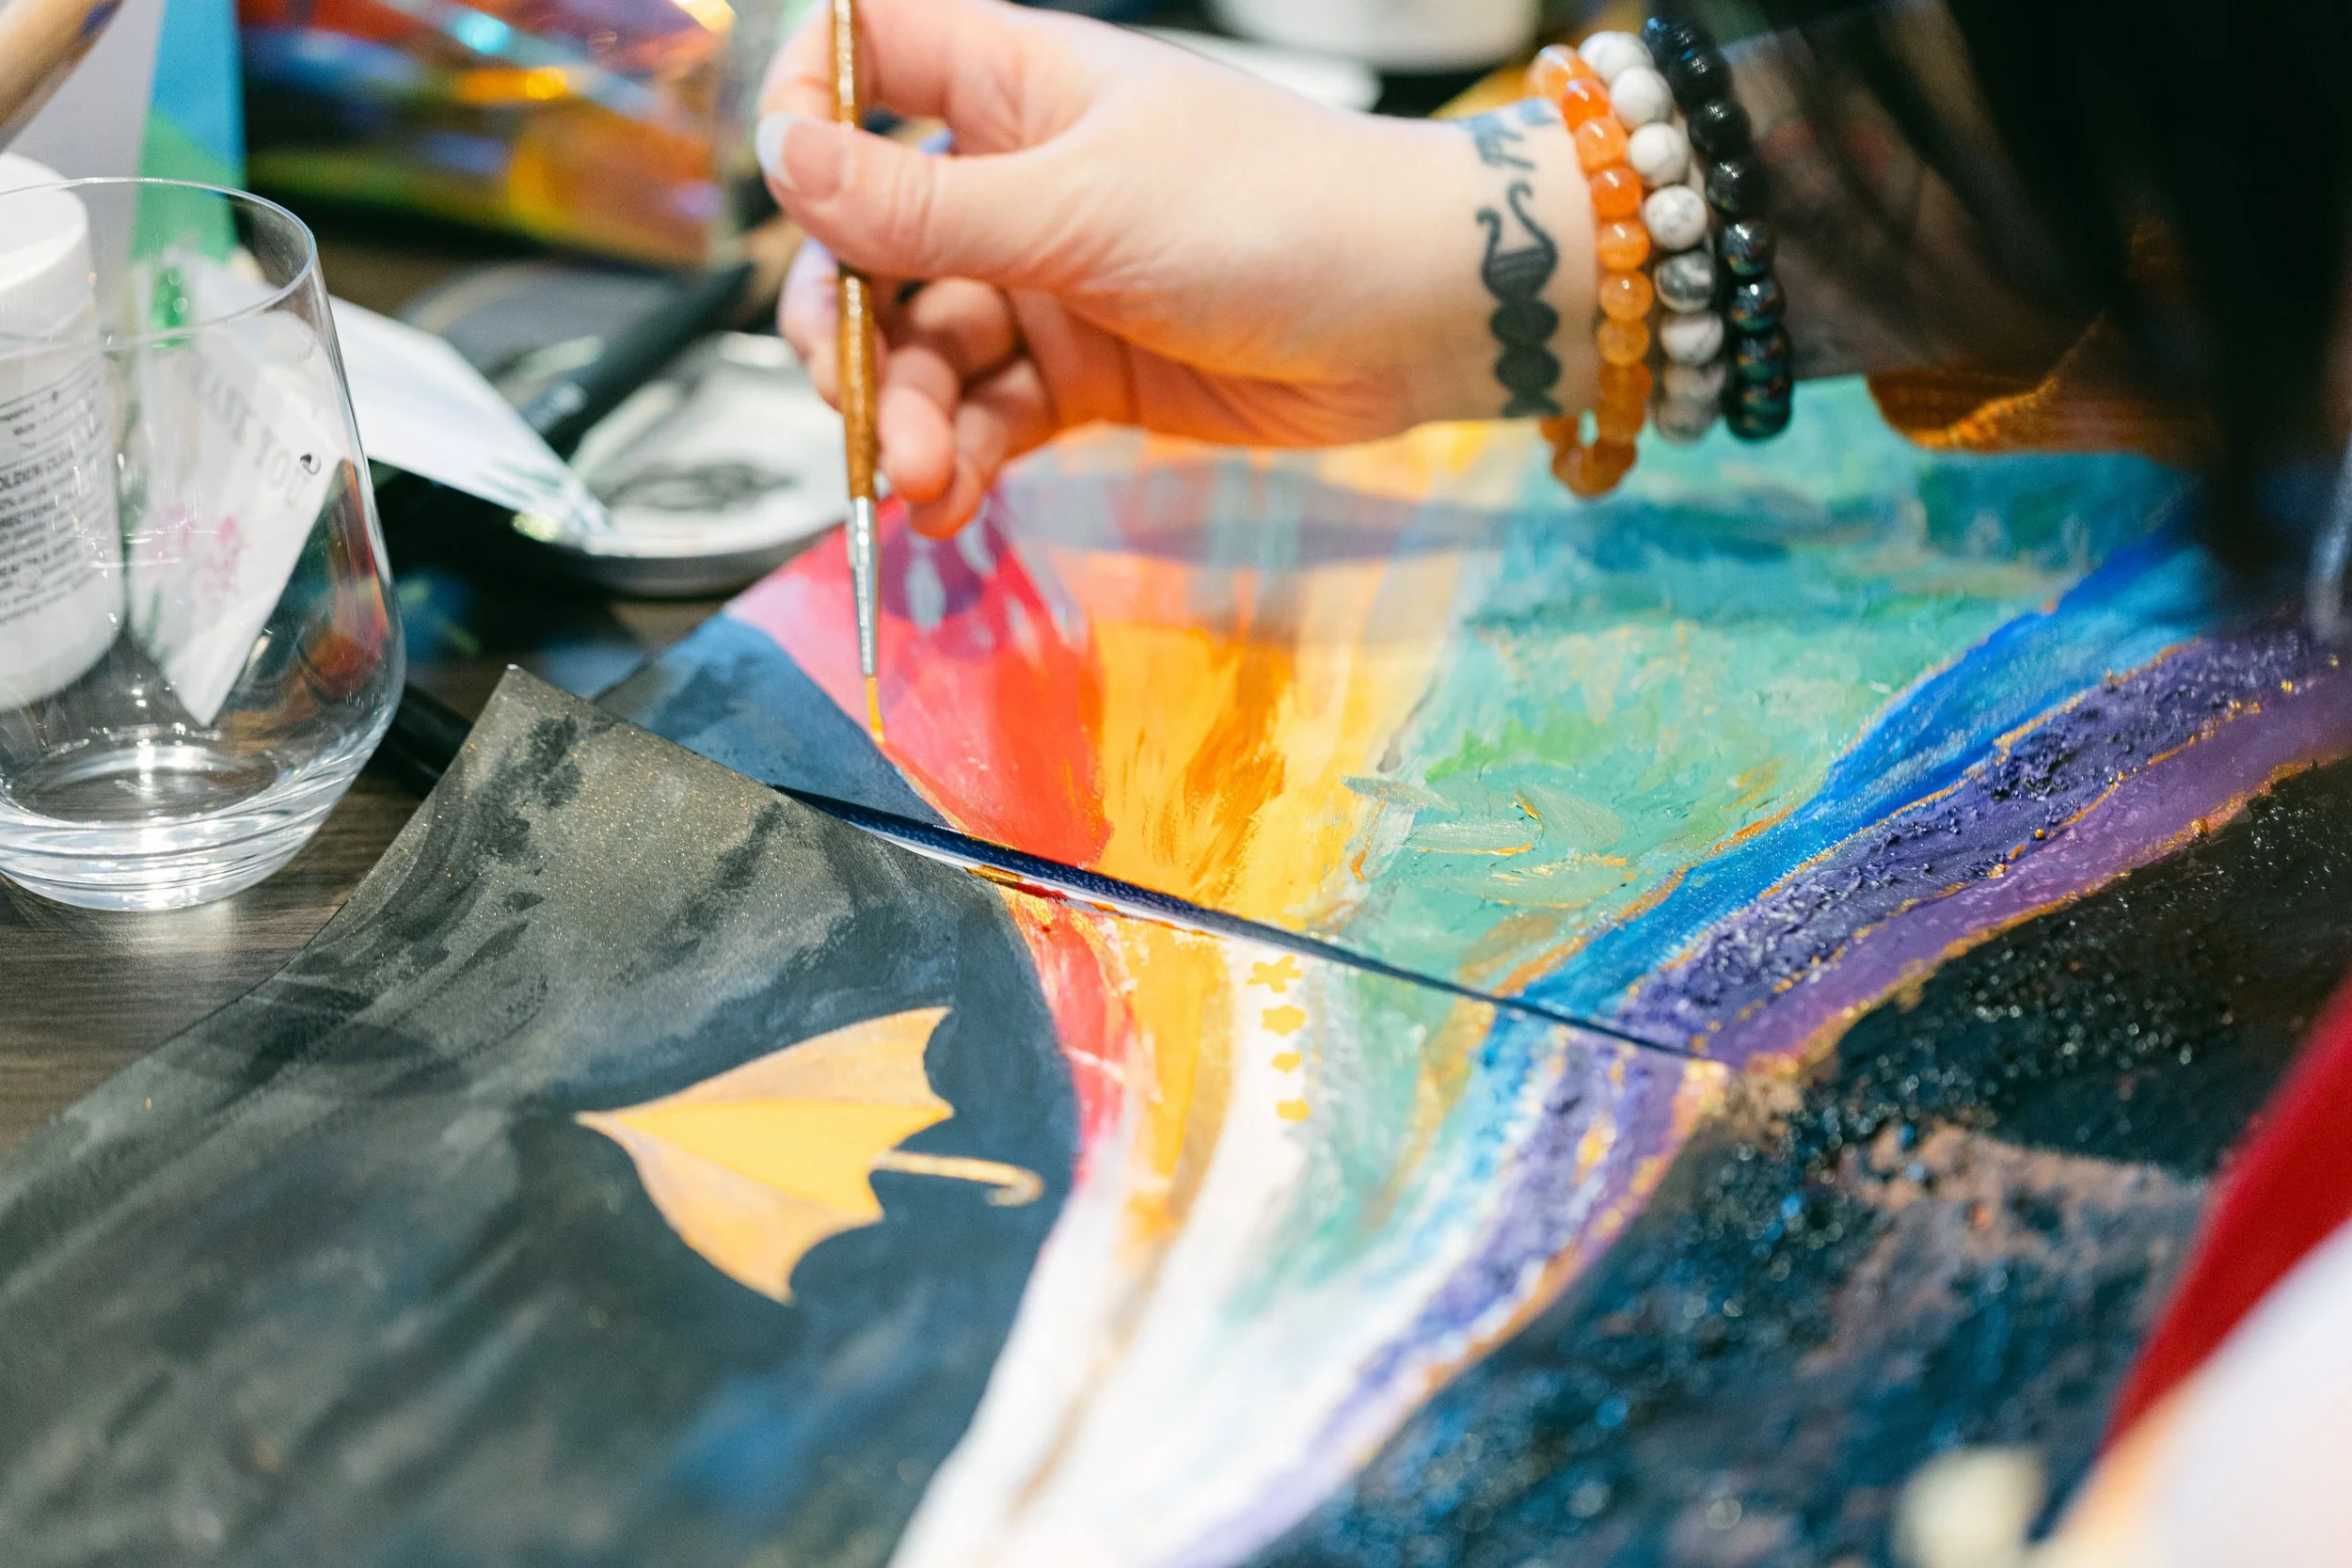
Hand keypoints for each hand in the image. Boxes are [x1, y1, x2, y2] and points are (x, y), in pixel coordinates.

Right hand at [760, 0, 1595, 535]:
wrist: (1415, 315)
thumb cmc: (1277, 212)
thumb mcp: (1082, 208)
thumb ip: (925, 208)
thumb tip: (781, 160)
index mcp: (1013, 81)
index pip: (861, 50)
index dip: (807, 105)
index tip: (792, 188)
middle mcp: (1014, 174)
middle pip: (866, 238)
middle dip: (844, 326)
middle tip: (851, 401)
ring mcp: (1044, 277)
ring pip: (920, 345)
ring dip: (901, 416)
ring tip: (916, 479)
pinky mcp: (1081, 371)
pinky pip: (985, 413)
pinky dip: (958, 457)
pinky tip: (947, 501)